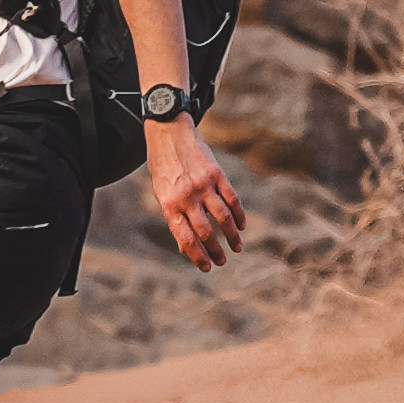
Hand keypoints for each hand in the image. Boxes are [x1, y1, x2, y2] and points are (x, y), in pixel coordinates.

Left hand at [144, 120, 246, 268]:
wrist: (169, 135)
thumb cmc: (163, 168)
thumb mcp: (162, 194)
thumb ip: (175, 219)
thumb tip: (185, 248)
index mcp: (170, 205)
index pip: (185, 238)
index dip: (197, 256)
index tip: (206, 267)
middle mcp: (187, 197)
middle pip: (206, 231)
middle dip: (215, 251)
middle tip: (222, 261)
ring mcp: (203, 185)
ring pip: (222, 218)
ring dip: (232, 236)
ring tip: (236, 248)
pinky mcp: (216, 174)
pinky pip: (232, 199)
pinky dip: (238, 214)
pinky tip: (241, 226)